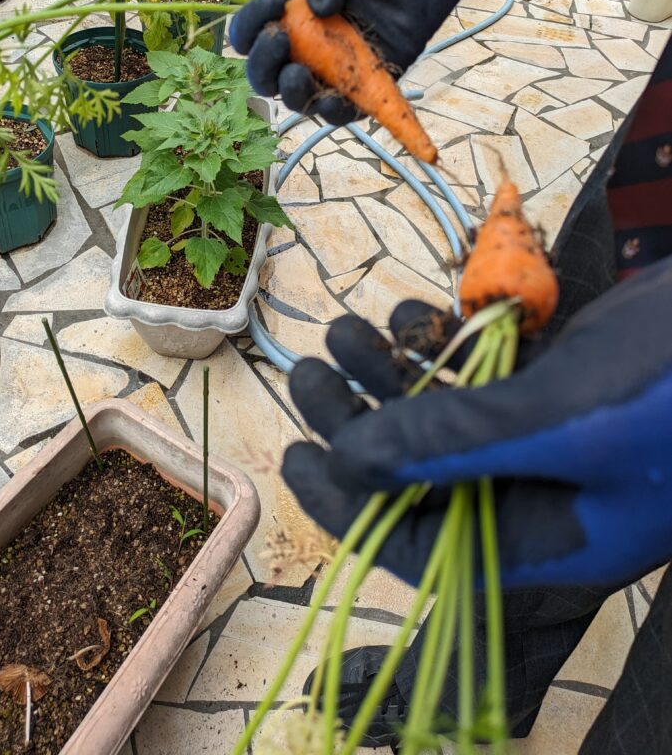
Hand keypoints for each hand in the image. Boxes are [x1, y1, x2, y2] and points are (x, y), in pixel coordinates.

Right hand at [229, 0, 472, 123]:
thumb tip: (319, 9)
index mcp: (289, 4)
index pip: (252, 30)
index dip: (249, 29)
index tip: (271, 7)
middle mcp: (310, 36)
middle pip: (269, 71)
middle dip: (264, 67)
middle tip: (280, 41)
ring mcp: (341, 58)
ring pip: (303, 95)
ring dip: (293, 94)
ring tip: (298, 74)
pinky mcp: (376, 71)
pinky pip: (349, 105)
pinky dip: (337, 112)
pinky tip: (334, 99)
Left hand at [283, 257, 671, 588]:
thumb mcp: (566, 418)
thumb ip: (458, 439)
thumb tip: (354, 457)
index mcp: (546, 539)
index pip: (422, 546)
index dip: (351, 507)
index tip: (295, 455)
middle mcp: (537, 495)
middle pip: (418, 473)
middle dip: (357, 423)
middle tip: (308, 374)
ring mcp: (542, 436)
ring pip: (437, 415)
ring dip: (385, 373)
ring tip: (341, 331)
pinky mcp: (549, 383)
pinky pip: (470, 375)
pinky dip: (434, 345)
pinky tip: (408, 314)